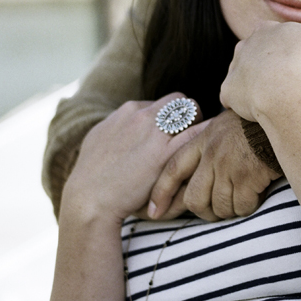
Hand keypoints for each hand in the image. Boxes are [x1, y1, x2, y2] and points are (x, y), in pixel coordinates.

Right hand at [61, 93, 203, 223]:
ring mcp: (154, 133)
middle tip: (192, 131)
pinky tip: (211, 140)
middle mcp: (142, 116)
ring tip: (199, 139)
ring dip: (198, 122)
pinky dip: (207, 133)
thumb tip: (123, 124)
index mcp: (128, 110)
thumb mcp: (100, 138)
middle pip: (179, 100)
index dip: (172, 115)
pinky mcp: (164, 155)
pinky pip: (196, 133)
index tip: (175, 130)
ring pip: (192, 111)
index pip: (162, 102)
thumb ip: (117, 127)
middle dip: (189, 113)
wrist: (89, 199)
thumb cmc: (92, 175)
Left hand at [146, 108, 278, 221]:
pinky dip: (248, 206)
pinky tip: (256, 194)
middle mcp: (212, 153)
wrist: (285, 114)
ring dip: (229, 210)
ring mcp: (229, 165)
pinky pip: (241, 206)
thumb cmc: (258, 122)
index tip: (153, 212)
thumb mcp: (226, 124)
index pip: (173, 169)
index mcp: (203, 140)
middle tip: (216, 212)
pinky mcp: (248, 176)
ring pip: (218, 207)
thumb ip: (210, 142)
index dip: (161, 193)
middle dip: (203, 212)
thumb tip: (199, 168)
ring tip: (241, 200)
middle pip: (194, 198)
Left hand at [219, 18, 300, 122]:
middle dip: (270, 66)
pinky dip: (243, 104)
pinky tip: (258, 111)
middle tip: (289, 82)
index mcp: (266, 29)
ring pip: (244, 75)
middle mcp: (245, 45)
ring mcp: (234, 68)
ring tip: (274, 97)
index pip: (278, 37)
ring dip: (255, 84)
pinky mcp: (228, 91)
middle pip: (257, 55)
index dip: (291, 50)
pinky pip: (234, 97)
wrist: (283, 88)